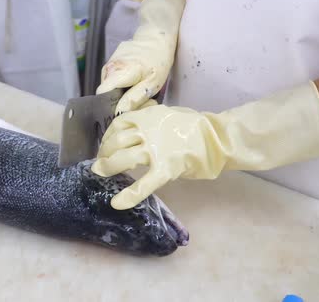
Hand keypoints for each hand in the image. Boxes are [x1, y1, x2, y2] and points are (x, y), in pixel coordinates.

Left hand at [92, 82, 318, 209]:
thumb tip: (133, 130)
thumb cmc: (195, 127)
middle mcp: (148, 130)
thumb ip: (149, 120)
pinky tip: (117, 203)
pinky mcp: (166, 169)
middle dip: (104, 151)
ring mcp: (157, 150)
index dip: (108, 135)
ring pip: (124, 157)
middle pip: (117, 140)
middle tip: (99, 161)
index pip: (119, 123)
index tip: (105, 144)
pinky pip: (144, 184)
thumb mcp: (167, 115)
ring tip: (100, 173)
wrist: (219, 137)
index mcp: (149, 116)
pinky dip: (129, 195)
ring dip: (109, 166)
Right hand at [96, 0, 185, 112]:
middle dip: (117, 99)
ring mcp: (108, 63)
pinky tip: (133, 77)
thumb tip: (119, 113)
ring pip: (109, 85)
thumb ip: (134, 98)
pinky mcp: (111, 60)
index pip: (102, 95)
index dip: (109, 106)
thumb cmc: (158, 60)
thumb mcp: (152, 83)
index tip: (121, 110)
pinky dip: (121, 82)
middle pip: (106, 92)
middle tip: (134, 99)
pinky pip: (112, 77)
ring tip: (135, 87)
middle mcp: (109, 67)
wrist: (157, 36)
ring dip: (120, 90)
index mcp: (118, 72)